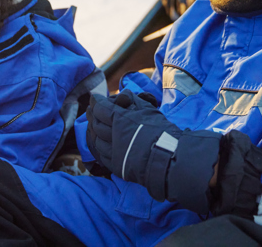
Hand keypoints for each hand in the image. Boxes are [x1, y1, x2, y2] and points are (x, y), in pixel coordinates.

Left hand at [86, 90, 221, 213]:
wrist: (169, 157)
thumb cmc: (161, 130)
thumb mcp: (148, 109)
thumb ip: (133, 101)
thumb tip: (123, 95)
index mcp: (122, 120)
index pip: (101, 109)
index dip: (96, 102)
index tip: (94, 98)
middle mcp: (114, 136)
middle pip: (96, 124)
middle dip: (92, 115)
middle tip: (91, 109)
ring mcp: (114, 153)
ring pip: (96, 140)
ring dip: (93, 131)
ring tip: (93, 125)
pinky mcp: (116, 166)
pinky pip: (100, 154)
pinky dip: (97, 146)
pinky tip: (98, 142)